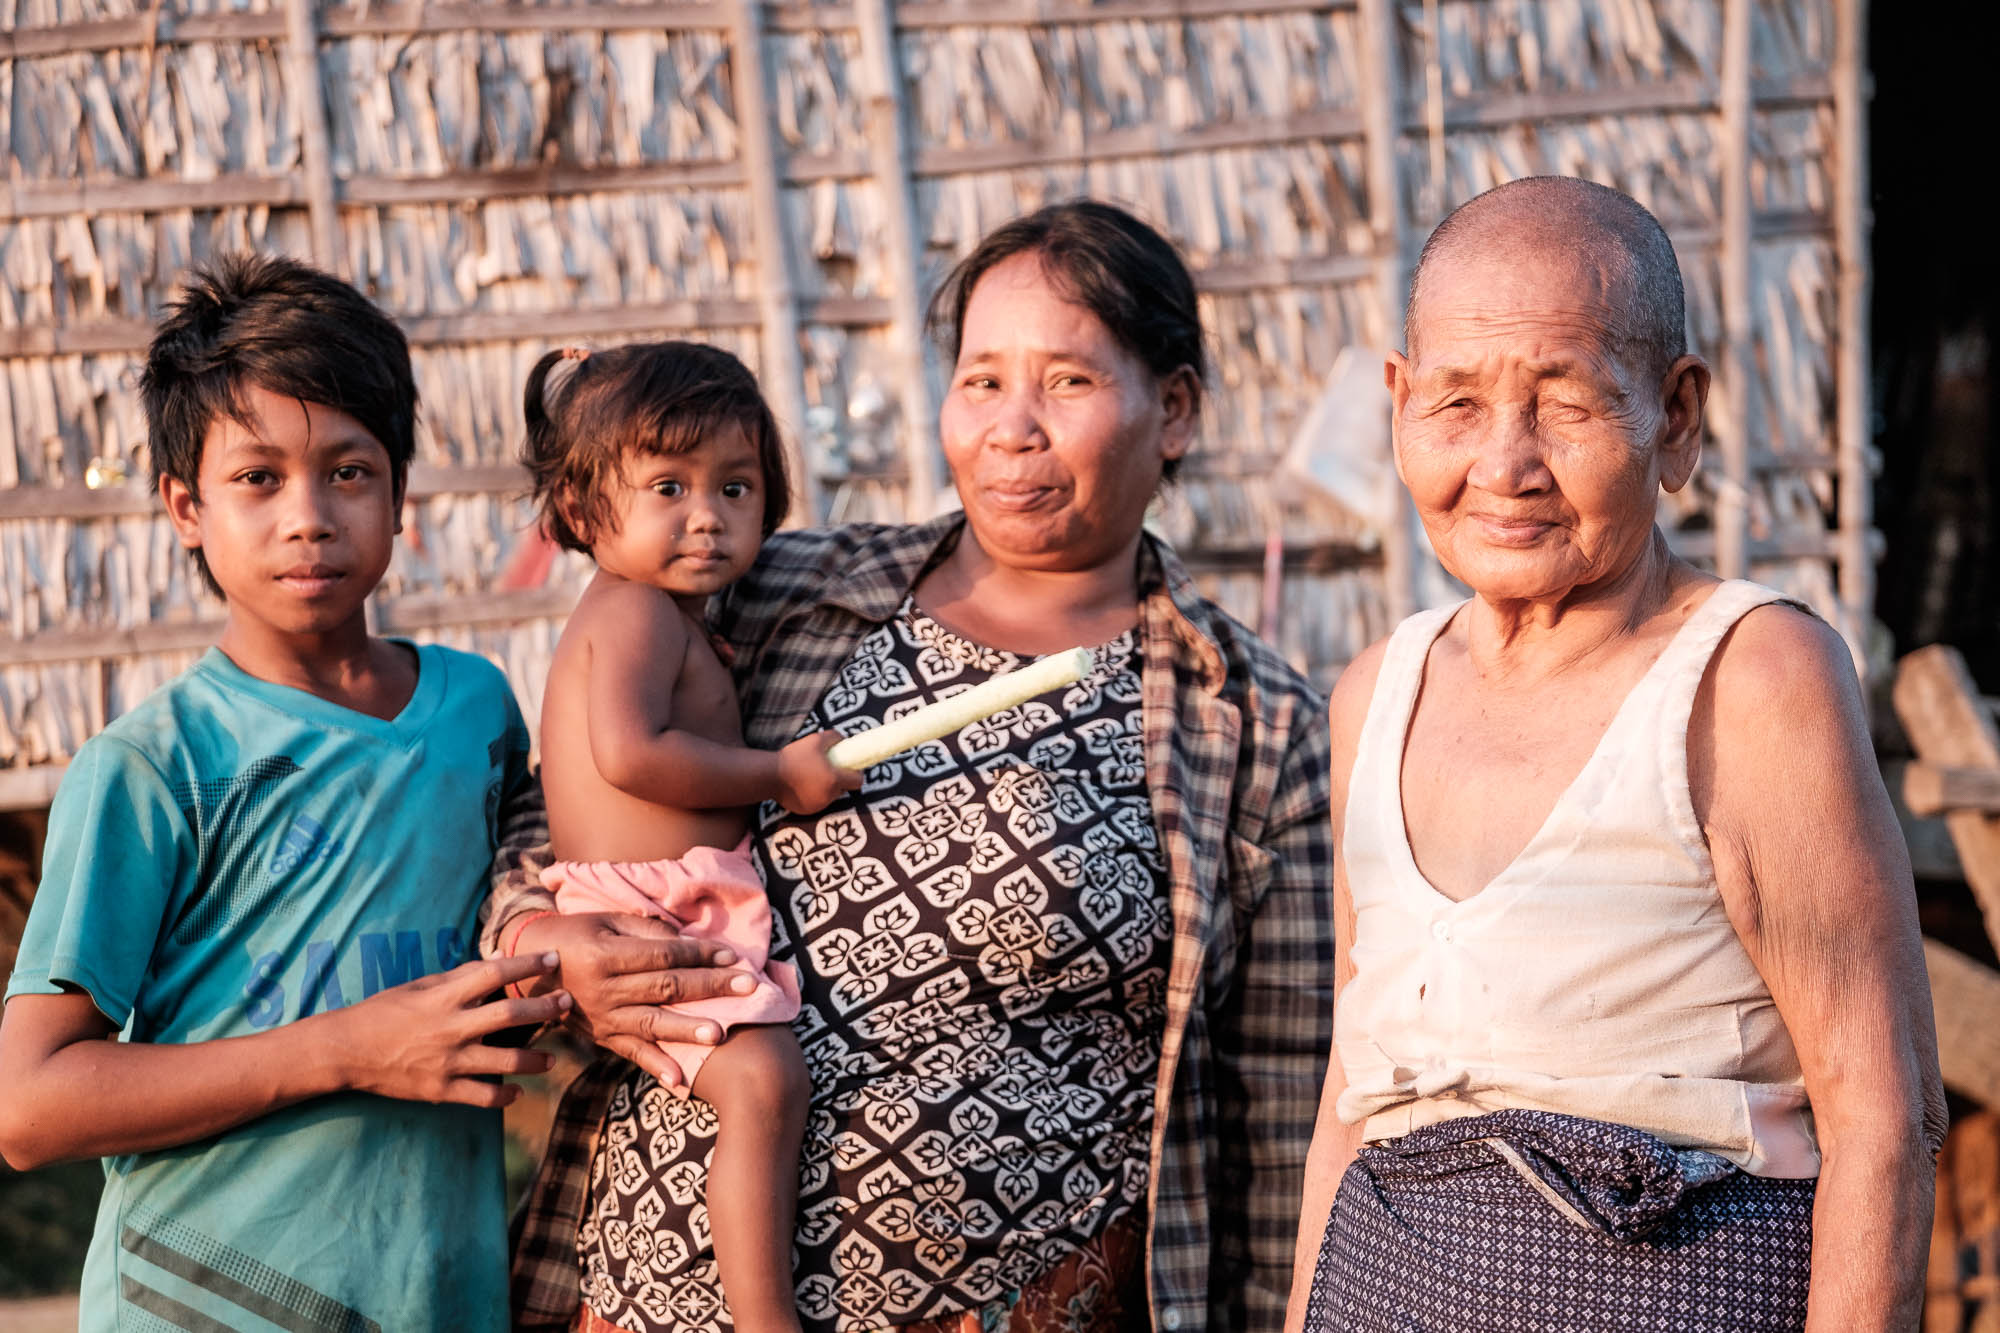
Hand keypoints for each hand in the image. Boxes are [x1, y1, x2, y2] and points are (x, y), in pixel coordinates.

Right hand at [321, 953, 569, 1107]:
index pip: (496, 973)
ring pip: (506, 1062)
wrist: (348, 1050)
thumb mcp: (420, 985)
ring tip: (552, 1059)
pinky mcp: (442, 1089)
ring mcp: (448, 1061)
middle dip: (545, 1009)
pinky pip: (484, 1097)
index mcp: (445, 996)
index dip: (528, 964)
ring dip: (535, 1060)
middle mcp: (451, 1027)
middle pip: (511, 1016)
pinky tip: (518, 1092)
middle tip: (567, 1003)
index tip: (553, 959)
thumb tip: (498, 962)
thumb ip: (460, 977)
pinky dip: (506, 1096)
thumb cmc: (385, 1011)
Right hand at [514, 911, 759, 1088]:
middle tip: (748, 987)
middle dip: (710, 987)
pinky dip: (656, 1068)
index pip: (663, 956)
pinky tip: (680, 1082)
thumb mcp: (605, 921)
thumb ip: (646, 932)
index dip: (700, 955)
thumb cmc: (575, 934)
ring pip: (652, 1024)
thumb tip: (688, 942)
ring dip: (687, 1030)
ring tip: (720, 1034)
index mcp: (605, 955)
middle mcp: (604, 990)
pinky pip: (631, 1054)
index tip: (733, 955)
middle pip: (665, 988)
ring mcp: (603, 1018)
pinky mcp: (602, 1038)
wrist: (529, 969)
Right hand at [776, 730, 863, 814]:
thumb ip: (834, 737)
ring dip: (827, 788)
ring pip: (830, 797)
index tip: (850, 768)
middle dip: (839, 781)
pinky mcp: (806, 811)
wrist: (769, 775)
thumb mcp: (816, 740)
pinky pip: (817, 803)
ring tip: (813, 776)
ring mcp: (818, 806)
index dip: (856, 774)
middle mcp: (829, 796)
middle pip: (843, 789)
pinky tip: (803, 785)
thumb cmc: (794, 756)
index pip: (858, 782)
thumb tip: (843, 740)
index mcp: (834, 780)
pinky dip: (814, 795)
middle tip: (828, 770)